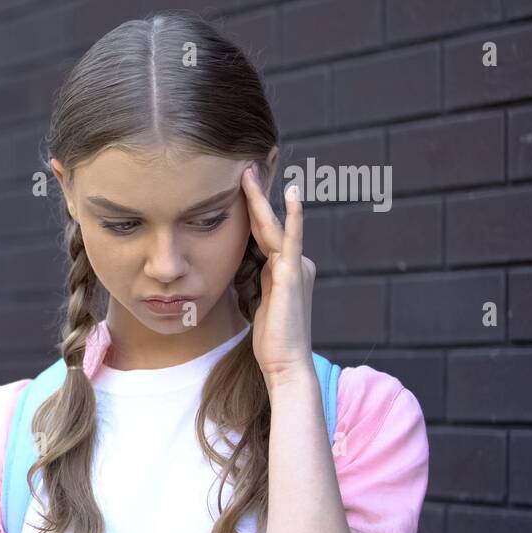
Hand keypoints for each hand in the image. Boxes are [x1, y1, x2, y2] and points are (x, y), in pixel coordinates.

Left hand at [241, 167, 315, 390]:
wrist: (284, 364)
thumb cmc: (269, 340)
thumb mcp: (254, 303)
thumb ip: (251, 282)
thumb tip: (236, 269)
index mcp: (283, 270)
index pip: (262, 235)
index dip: (250, 212)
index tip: (238, 188)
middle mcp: (294, 263)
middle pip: (268, 225)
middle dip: (254, 197)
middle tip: (244, 168)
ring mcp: (295, 267)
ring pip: (273, 227)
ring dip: (259, 199)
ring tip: (248, 173)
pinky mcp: (292, 274)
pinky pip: (290, 239)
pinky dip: (291, 216)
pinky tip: (291, 194)